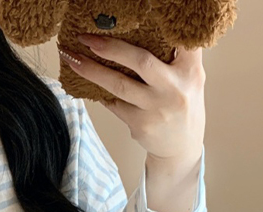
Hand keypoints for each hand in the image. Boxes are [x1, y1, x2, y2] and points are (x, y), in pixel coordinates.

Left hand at [59, 35, 204, 175]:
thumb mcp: (190, 78)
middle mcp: (174, 88)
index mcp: (190, 70)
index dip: (162, 25)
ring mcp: (156, 108)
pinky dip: (100, 91)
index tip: (136, 14)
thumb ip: (178, 56)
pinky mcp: (140, 124)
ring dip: (91, 70)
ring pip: (119, 84)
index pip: (179, 40)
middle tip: (86, 38)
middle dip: (110, 47)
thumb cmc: (181, 105)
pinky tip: (85, 82)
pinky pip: (114, 103)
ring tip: (72, 58)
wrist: (180, 148)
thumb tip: (148, 26)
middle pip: (140, 60)